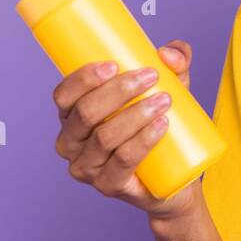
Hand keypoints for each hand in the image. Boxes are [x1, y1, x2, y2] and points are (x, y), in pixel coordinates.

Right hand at [51, 39, 201, 218]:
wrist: (176, 178)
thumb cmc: (162, 126)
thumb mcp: (170, 88)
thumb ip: (174, 62)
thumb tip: (168, 54)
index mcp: (72, 117)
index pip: (64, 96)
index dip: (83, 78)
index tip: (115, 64)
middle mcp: (71, 143)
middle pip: (85, 113)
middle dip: (118, 90)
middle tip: (152, 76)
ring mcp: (87, 168)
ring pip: (105, 137)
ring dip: (135, 114)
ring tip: (164, 100)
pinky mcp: (109, 185)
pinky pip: (123, 160)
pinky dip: (142, 141)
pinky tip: (160, 125)